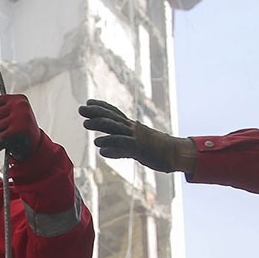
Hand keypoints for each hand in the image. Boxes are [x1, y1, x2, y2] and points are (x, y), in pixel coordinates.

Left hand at [0, 94, 41, 160]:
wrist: (35, 147)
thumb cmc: (19, 131)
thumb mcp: (8, 117)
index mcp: (19, 99)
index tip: (2, 121)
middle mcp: (21, 105)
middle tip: (5, 133)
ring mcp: (22, 116)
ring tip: (7, 139)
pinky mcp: (20, 130)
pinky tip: (3, 146)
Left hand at [78, 99, 195, 173]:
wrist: (177, 155)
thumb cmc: (156, 152)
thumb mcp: (134, 151)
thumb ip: (118, 149)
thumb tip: (102, 152)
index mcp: (132, 127)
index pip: (115, 114)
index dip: (101, 107)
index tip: (88, 102)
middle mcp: (133, 128)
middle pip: (112, 117)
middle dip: (96, 112)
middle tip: (81, 108)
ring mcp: (137, 136)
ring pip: (116, 127)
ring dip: (100, 124)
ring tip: (85, 123)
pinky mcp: (140, 147)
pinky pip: (123, 143)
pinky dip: (110, 142)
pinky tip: (98, 144)